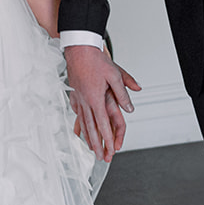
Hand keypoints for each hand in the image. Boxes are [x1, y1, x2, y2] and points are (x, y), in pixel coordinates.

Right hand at [65, 44, 141, 161]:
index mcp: (96, 98)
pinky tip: (79, 128)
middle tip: (99, 156)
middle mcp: (85, 101)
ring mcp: (78, 98)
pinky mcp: (74, 93)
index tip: (110, 150)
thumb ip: (122, 94)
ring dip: (87, 137)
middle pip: (91, 128)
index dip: (107, 139)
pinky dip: (79, 123)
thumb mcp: (115, 75)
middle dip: (96, 144)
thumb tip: (130, 108)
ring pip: (83, 122)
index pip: (103, 124)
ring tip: (89, 148)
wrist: (78, 48)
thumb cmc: (96, 59)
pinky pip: (77, 112)